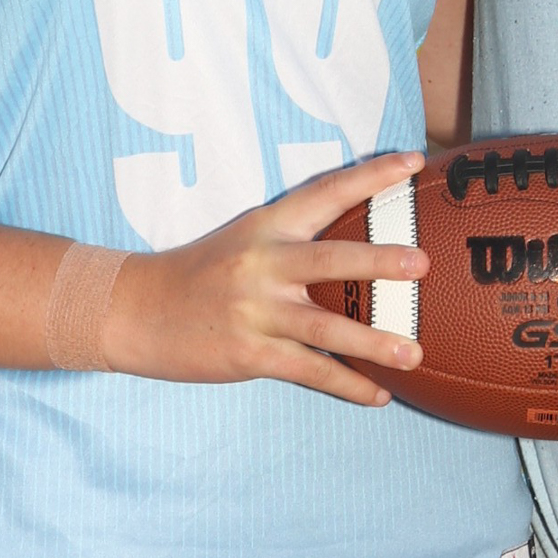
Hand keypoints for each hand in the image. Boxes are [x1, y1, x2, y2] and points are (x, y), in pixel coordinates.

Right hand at [103, 152, 431, 405]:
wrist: (134, 310)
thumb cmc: (199, 274)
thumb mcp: (244, 240)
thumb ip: (294, 241)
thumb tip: (362, 250)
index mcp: (266, 226)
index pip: (325, 191)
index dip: (370, 175)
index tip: (412, 162)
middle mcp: (263, 264)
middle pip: (330, 259)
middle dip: (378, 261)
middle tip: (424, 263)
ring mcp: (256, 310)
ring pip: (325, 325)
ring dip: (373, 341)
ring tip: (414, 353)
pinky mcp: (250, 353)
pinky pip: (309, 369)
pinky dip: (347, 384)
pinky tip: (379, 395)